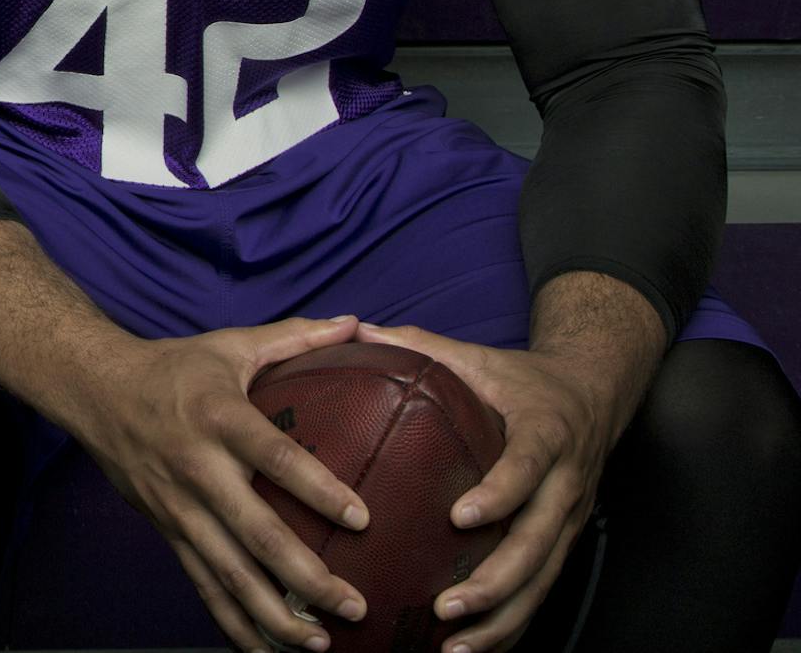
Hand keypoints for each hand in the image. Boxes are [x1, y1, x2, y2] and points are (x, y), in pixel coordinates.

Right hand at [72, 315, 371, 652]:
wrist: (95, 390)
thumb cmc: (175, 367)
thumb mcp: (231, 344)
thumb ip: (295, 336)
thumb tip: (357, 324)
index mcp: (218, 417)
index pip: (273, 457)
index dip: (317, 488)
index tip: (362, 519)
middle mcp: (197, 468)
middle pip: (254, 532)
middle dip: (305, 576)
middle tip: (354, 604)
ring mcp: (179, 507)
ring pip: (228, 572)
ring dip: (273, 614)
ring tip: (319, 642)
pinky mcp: (168, 532)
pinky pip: (202, 586)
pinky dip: (233, 624)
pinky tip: (268, 651)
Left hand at [354, 322, 620, 652]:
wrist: (594, 393)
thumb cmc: (521, 377)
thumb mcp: (477, 354)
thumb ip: (419, 344)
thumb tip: (352, 326)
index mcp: (546, 432)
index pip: (528, 466)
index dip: (500, 494)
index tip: (461, 518)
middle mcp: (566, 482)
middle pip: (539, 543)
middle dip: (495, 582)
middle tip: (447, 607)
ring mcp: (569, 518)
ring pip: (544, 579)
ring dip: (503, 618)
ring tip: (455, 645)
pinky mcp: (564, 540)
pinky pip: (542, 589)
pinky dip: (512, 623)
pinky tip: (474, 649)